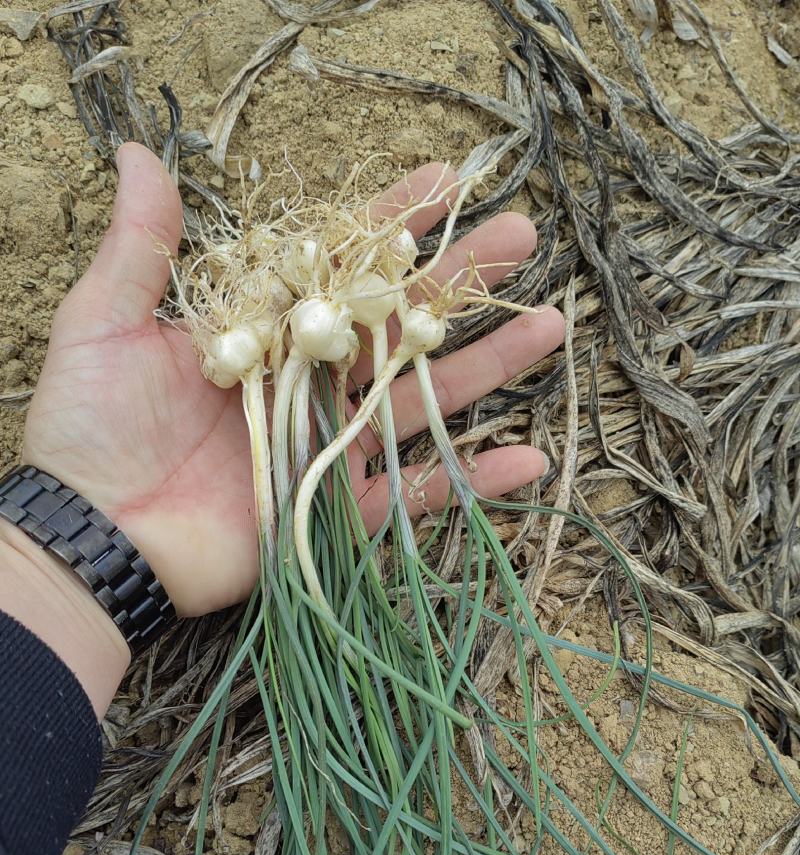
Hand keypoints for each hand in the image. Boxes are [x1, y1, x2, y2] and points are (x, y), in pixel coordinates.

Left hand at [23, 145, 563, 617]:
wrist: (96, 535)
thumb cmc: (92, 430)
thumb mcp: (105, 325)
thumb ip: (138, 248)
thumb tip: (142, 153)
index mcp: (263, 330)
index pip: (336, 265)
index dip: (387, 223)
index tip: (442, 181)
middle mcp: (307, 381)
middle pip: (397, 324)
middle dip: (458, 281)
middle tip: (520, 236)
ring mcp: (328, 445)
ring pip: (422, 399)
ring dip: (487, 366)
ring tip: (550, 323)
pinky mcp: (338, 508)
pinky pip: (416, 495)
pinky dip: (471, 482)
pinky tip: (529, 460)